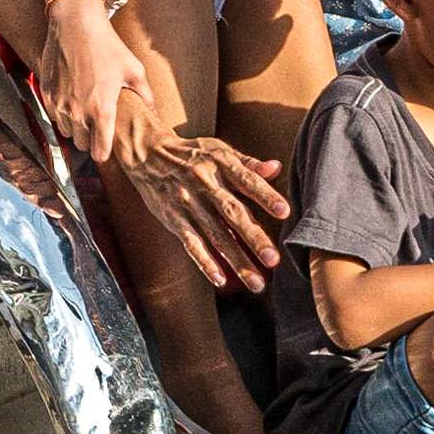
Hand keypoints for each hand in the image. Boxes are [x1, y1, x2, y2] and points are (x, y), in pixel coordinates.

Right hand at [39, 0, 152, 163]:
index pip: (99, 151)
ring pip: (66, 132)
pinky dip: (62, 114)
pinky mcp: (46, 93)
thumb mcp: (133, 70)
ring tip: (85, 111)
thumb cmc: (107, 46)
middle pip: (82, 145)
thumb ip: (146, 96)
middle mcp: (77, 111)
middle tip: (98, 126)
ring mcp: (59, 103)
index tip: (107, 148)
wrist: (76, 24)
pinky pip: (54, 116)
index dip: (104, 153)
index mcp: (102, 109)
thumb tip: (155, 114)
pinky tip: (72, 99)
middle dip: (90, 139)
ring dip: (75, 127)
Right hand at [114, 95, 290, 291]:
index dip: (265, 195)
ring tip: (257, 283)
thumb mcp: (218, 150)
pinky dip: (204, 262)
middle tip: (273, 260)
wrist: (148, 154)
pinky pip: (191, 243)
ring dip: (236, 260)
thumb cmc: (191, 153)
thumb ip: (248, 163)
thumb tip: (276, 168)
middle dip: (254, 237)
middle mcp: (204, 184)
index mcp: (219, 164)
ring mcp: (188, 204)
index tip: (285, 212)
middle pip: (232, 213)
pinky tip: (220, 280)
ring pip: (215, 235)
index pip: (246, 181)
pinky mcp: (174, 219)